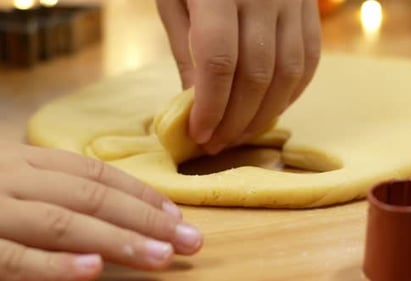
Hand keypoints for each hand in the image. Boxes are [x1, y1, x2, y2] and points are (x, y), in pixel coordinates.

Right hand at [0, 142, 201, 280]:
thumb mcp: (19, 181)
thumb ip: (61, 191)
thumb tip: (125, 212)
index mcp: (31, 161)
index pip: (97, 174)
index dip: (142, 194)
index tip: (178, 216)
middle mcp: (16, 179)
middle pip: (91, 196)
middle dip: (145, 219)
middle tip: (188, 240)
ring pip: (63, 223)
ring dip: (118, 239)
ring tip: (161, 255)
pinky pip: (16, 257)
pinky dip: (55, 265)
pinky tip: (94, 269)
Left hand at [157, 0, 320, 153]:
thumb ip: (186, 48)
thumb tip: (197, 103)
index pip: (218, 61)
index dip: (210, 105)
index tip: (199, 134)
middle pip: (256, 74)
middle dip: (236, 119)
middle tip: (218, 143)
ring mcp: (293, 1)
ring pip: (288, 73)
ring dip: (265, 114)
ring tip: (242, 133)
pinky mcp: (310, 8)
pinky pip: (309, 60)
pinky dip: (292, 92)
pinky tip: (272, 108)